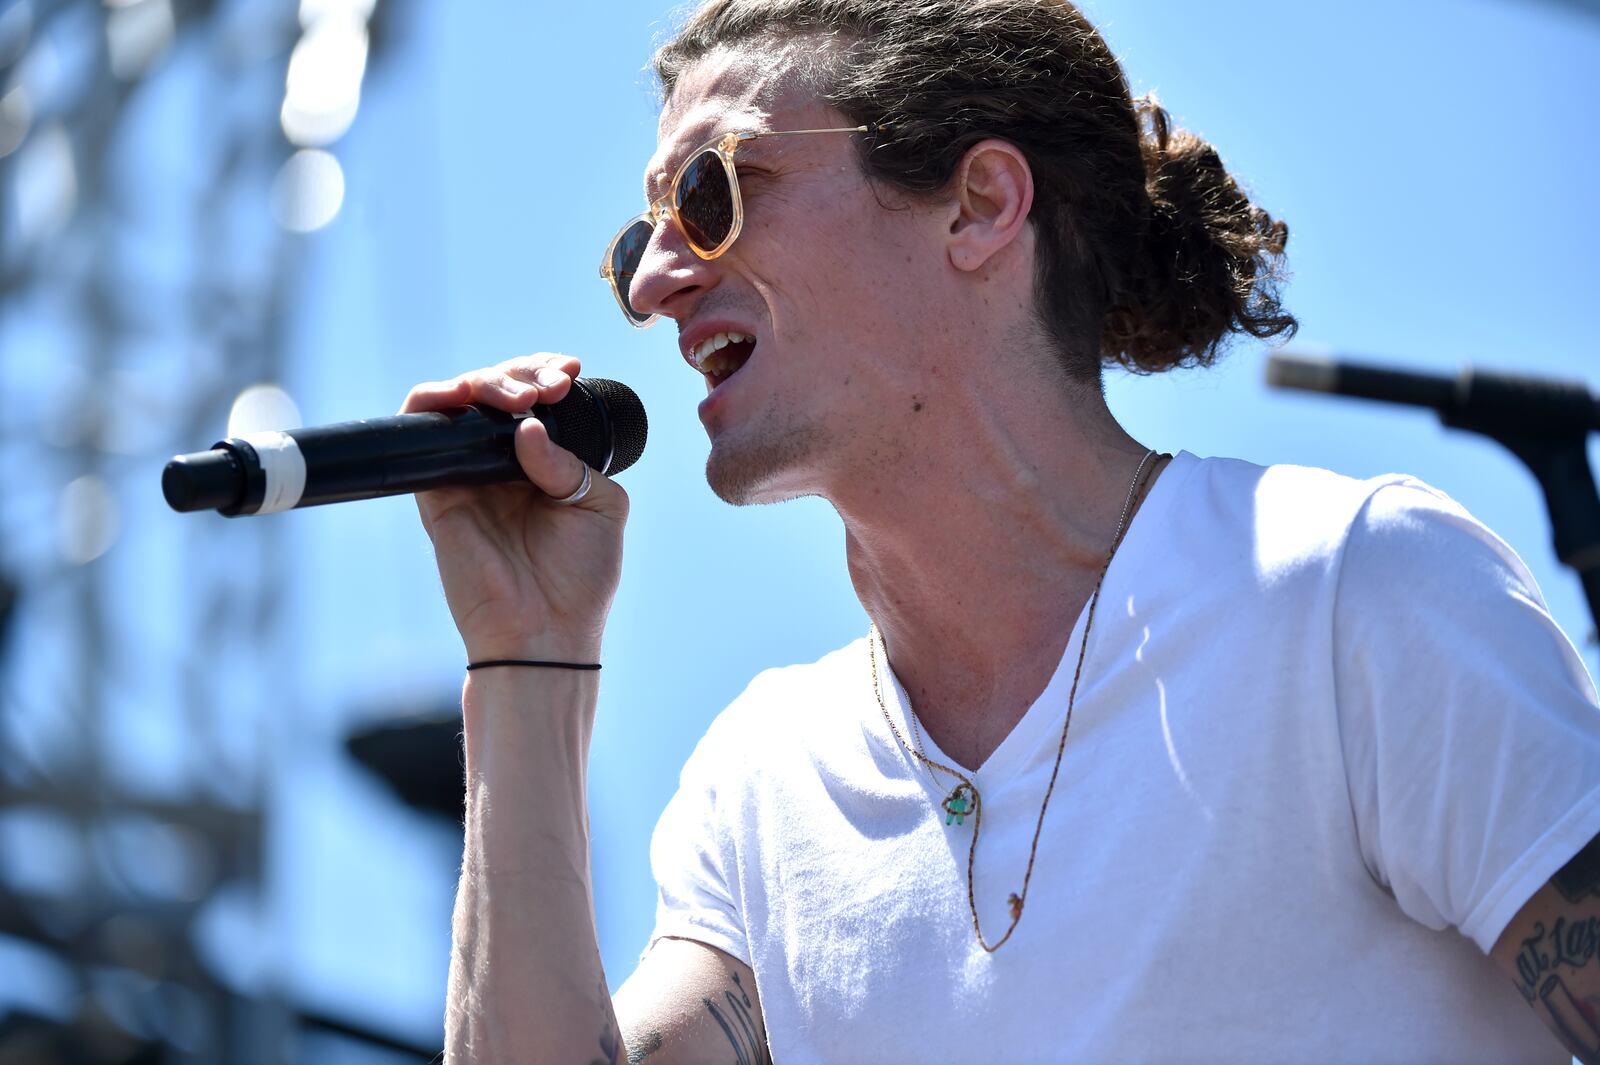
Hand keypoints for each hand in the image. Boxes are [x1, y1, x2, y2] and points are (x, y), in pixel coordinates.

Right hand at [400, 354, 627, 661]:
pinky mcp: (435, 489)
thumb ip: (570, 461)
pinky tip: (463, 394)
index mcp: (545, 462)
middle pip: (497, 390)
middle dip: (522, 373)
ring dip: (486, 380)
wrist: (545, 632)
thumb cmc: (580, 578)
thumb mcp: (600, 507)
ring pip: (460, 399)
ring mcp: (468, 473)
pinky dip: (434, 399)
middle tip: (548, 388)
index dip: (546, 372)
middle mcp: (503, 462)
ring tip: (521, 396)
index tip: (569, 374)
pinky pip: (421, 430)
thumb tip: (526, 425)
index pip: (536, 398)